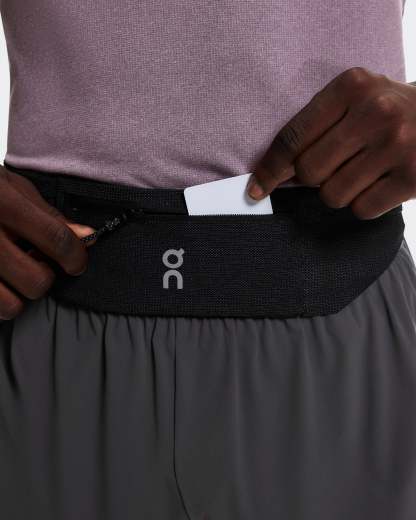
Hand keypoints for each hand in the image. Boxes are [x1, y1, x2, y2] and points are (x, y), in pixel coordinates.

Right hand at [0, 166, 95, 319]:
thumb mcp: (8, 186)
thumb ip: (47, 214)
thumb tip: (85, 237)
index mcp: (0, 201)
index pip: (55, 238)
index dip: (76, 256)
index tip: (77, 262)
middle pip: (36, 281)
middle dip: (44, 277)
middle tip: (34, 263)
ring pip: (11, 306)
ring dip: (18, 296)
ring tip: (10, 276)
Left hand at [247, 67, 415, 218]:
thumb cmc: (388, 111)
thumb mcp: (354, 101)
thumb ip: (314, 129)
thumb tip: (272, 175)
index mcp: (352, 86)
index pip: (293, 136)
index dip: (269, 168)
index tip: (256, 189)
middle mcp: (376, 112)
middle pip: (309, 171)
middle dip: (313, 178)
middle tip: (334, 166)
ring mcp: (397, 146)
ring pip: (332, 195)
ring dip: (339, 192)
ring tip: (361, 172)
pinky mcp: (413, 178)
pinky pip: (361, 210)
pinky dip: (363, 204)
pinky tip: (379, 184)